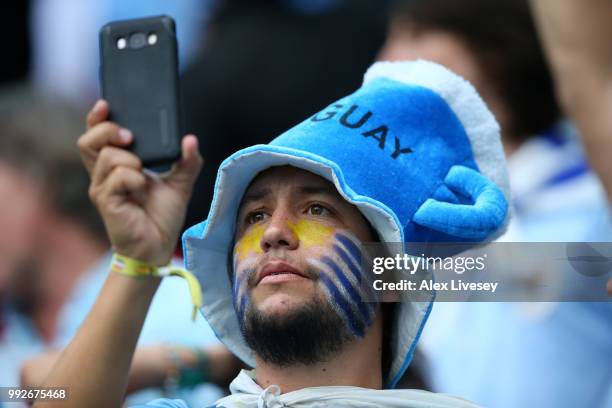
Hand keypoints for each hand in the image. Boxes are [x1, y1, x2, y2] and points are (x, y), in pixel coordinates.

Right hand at [78, 100, 202, 264]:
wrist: (157, 247)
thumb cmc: (162, 216)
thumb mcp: (180, 183)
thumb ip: (187, 161)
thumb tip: (190, 139)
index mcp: (116, 166)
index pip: (95, 137)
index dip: (95, 118)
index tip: (106, 104)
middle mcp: (104, 175)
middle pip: (88, 141)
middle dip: (108, 131)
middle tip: (130, 137)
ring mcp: (102, 188)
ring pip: (109, 157)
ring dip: (131, 161)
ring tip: (144, 177)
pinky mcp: (106, 202)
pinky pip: (119, 177)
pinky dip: (135, 178)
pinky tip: (142, 190)